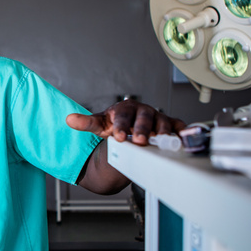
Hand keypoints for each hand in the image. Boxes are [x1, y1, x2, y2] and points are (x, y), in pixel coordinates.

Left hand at [67, 100, 185, 144]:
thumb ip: (86, 123)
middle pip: (143, 119)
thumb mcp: (100, 124)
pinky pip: (177, 126)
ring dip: (162, 131)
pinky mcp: (170, 124)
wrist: (129, 124)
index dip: (121, 127)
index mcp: (125, 109)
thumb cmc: (116, 123)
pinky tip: (182, 138)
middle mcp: (142, 111)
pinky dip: (181, 131)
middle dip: (141, 130)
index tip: (117, 137)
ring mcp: (157, 118)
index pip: (122, 118)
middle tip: (139, 141)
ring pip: (162, 122)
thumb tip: (69, 119)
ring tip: (160, 141)